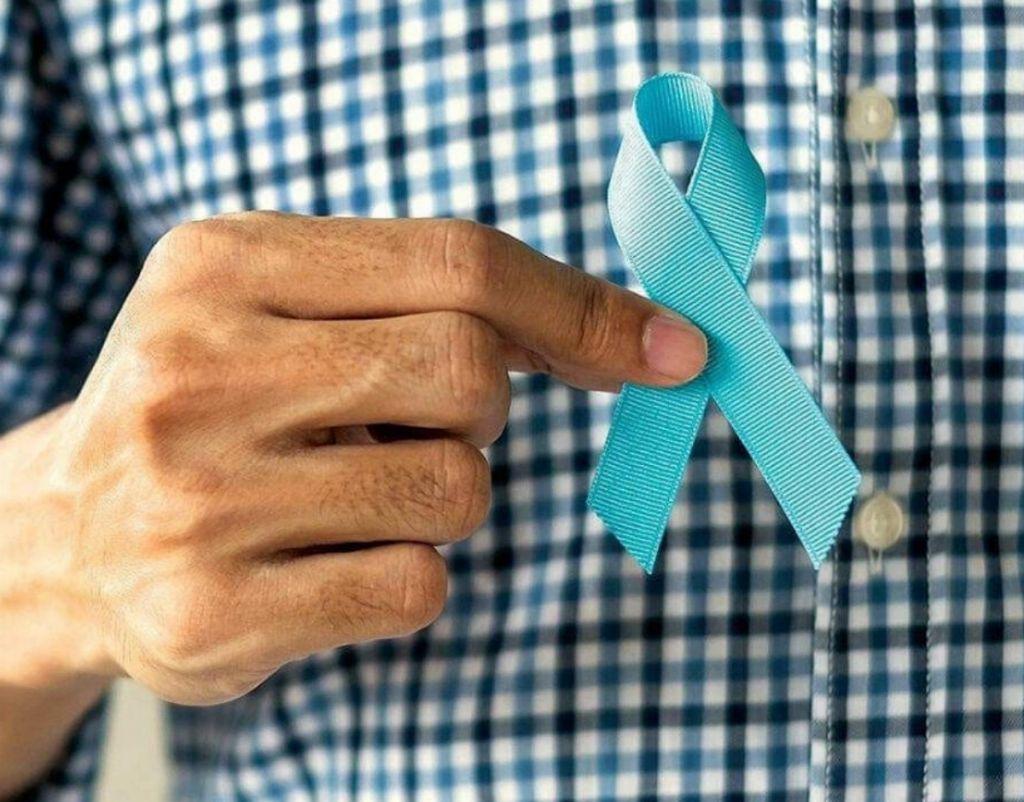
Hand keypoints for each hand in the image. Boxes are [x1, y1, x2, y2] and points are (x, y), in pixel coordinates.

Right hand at [8, 213, 705, 705]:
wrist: (63, 533)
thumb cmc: (212, 403)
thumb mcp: (287, 305)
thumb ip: (434, 300)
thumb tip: (627, 333)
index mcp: (224, 265)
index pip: (458, 263)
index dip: (580, 307)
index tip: (668, 348)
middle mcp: (196, 371)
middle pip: (468, 372)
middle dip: (487, 408)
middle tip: (421, 421)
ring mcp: (197, 498)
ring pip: (458, 490)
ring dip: (443, 495)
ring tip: (351, 493)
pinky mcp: (217, 610)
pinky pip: (418, 585)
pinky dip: (409, 573)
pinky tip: (328, 561)